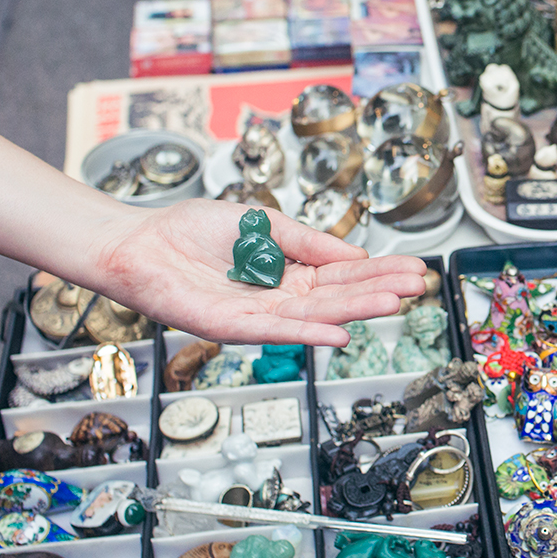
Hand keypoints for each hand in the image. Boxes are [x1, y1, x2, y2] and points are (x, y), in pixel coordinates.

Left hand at [85, 199, 429, 345]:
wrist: (139, 243)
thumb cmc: (190, 231)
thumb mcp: (263, 222)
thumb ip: (308, 241)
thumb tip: (354, 252)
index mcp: (289, 270)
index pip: (343, 271)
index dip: (378, 270)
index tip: (413, 268)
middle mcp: (279, 295)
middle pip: (338, 295)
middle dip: (379, 290)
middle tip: (416, 286)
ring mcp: (258, 313)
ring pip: (316, 314)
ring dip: (356, 311)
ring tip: (393, 304)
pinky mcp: (233, 327)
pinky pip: (277, 332)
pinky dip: (309, 334)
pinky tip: (340, 335)